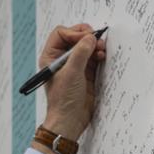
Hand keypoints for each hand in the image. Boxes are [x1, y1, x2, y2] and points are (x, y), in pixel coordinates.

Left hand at [40, 24, 106, 140]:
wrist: (70, 120)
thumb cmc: (63, 100)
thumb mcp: (71, 73)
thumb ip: (80, 53)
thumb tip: (90, 37)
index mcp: (50, 57)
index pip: (61, 33)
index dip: (74, 33)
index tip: (85, 39)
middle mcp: (61, 59)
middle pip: (75, 37)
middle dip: (87, 37)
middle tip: (97, 41)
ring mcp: (74, 65)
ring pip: (85, 46)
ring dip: (95, 45)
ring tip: (102, 49)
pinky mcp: (85, 72)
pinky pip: (93, 56)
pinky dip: (98, 54)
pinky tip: (102, 56)